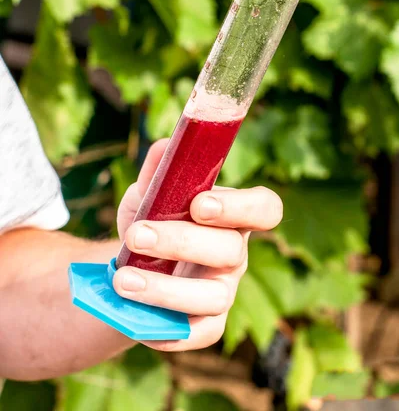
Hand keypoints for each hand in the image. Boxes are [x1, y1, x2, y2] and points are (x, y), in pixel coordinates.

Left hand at [113, 140, 282, 351]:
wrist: (133, 264)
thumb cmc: (152, 219)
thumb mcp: (149, 193)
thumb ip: (158, 171)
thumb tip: (163, 146)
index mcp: (232, 216)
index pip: (266, 208)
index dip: (242, 208)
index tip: (199, 204)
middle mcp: (236, 254)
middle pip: (232, 251)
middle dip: (182, 242)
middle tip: (137, 234)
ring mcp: (225, 291)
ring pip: (214, 297)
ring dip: (166, 289)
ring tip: (121, 279)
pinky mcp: (208, 325)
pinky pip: (197, 333)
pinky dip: (166, 327)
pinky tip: (134, 316)